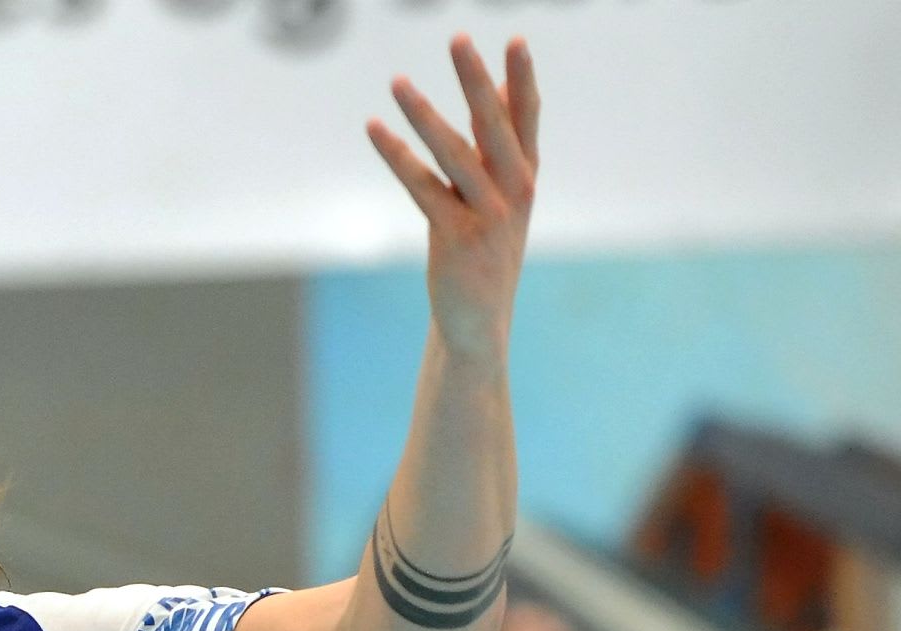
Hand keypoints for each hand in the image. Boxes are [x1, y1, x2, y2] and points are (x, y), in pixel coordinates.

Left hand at [368, 36, 539, 363]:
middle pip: (493, 125)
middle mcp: (515, 192)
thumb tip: (493, 90)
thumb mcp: (502, 196)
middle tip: (457, 37)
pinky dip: (396, 156)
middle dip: (475, 80)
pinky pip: (423, 188)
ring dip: (424, 114)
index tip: (515, 39)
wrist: (479, 322)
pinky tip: (374, 128)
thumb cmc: (486, 251)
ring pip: (454, 153)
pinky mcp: (456, 237)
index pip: (526, 117)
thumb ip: (498, 144)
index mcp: (526, 177)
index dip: (521, 79)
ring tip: (397, 81)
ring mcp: (488, 215)